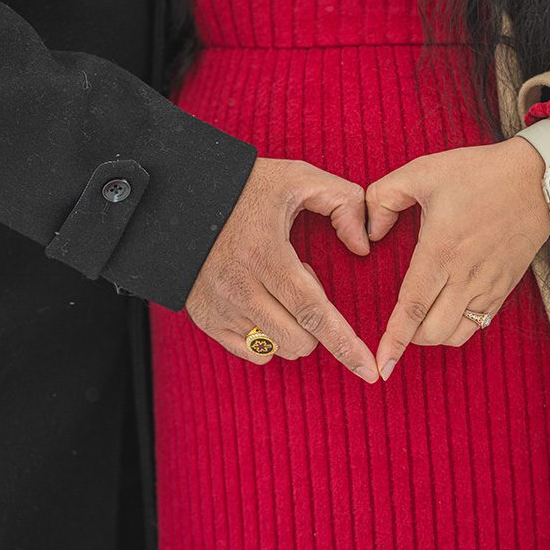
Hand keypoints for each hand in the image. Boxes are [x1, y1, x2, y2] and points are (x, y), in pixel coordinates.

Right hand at [186, 158, 379, 382]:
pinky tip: (263, 305)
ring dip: (293, 331)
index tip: (369, 371)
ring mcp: (219, 307)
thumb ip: (344, 203)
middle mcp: (239, 288)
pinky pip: (251, 352)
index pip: (313, 313)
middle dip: (318, 326)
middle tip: (300, 279)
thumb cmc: (245, 187)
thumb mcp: (298, 178)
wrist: (180, 198)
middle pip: (298, 340)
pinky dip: (268, 339)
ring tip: (277, 287)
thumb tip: (363, 247)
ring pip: (276, 349)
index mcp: (266, 256)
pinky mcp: (204, 318)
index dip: (344, 344)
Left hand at [366, 135, 549, 379]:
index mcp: (441, 251)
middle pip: (433, 332)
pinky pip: (477, 324)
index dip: (395, 339)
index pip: (413, 308)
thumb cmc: (479, 173)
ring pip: (456, 335)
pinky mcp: (505, 288)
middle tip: (397, 325)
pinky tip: (446, 312)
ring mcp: (489, 285)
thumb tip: (369, 233)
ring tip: (420, 321)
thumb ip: (383, 198)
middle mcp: (466, 275)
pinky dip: (457, 328)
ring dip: (433, 336)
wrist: (538, 179)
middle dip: (409, 338)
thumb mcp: (422, 171)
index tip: (381, 364)